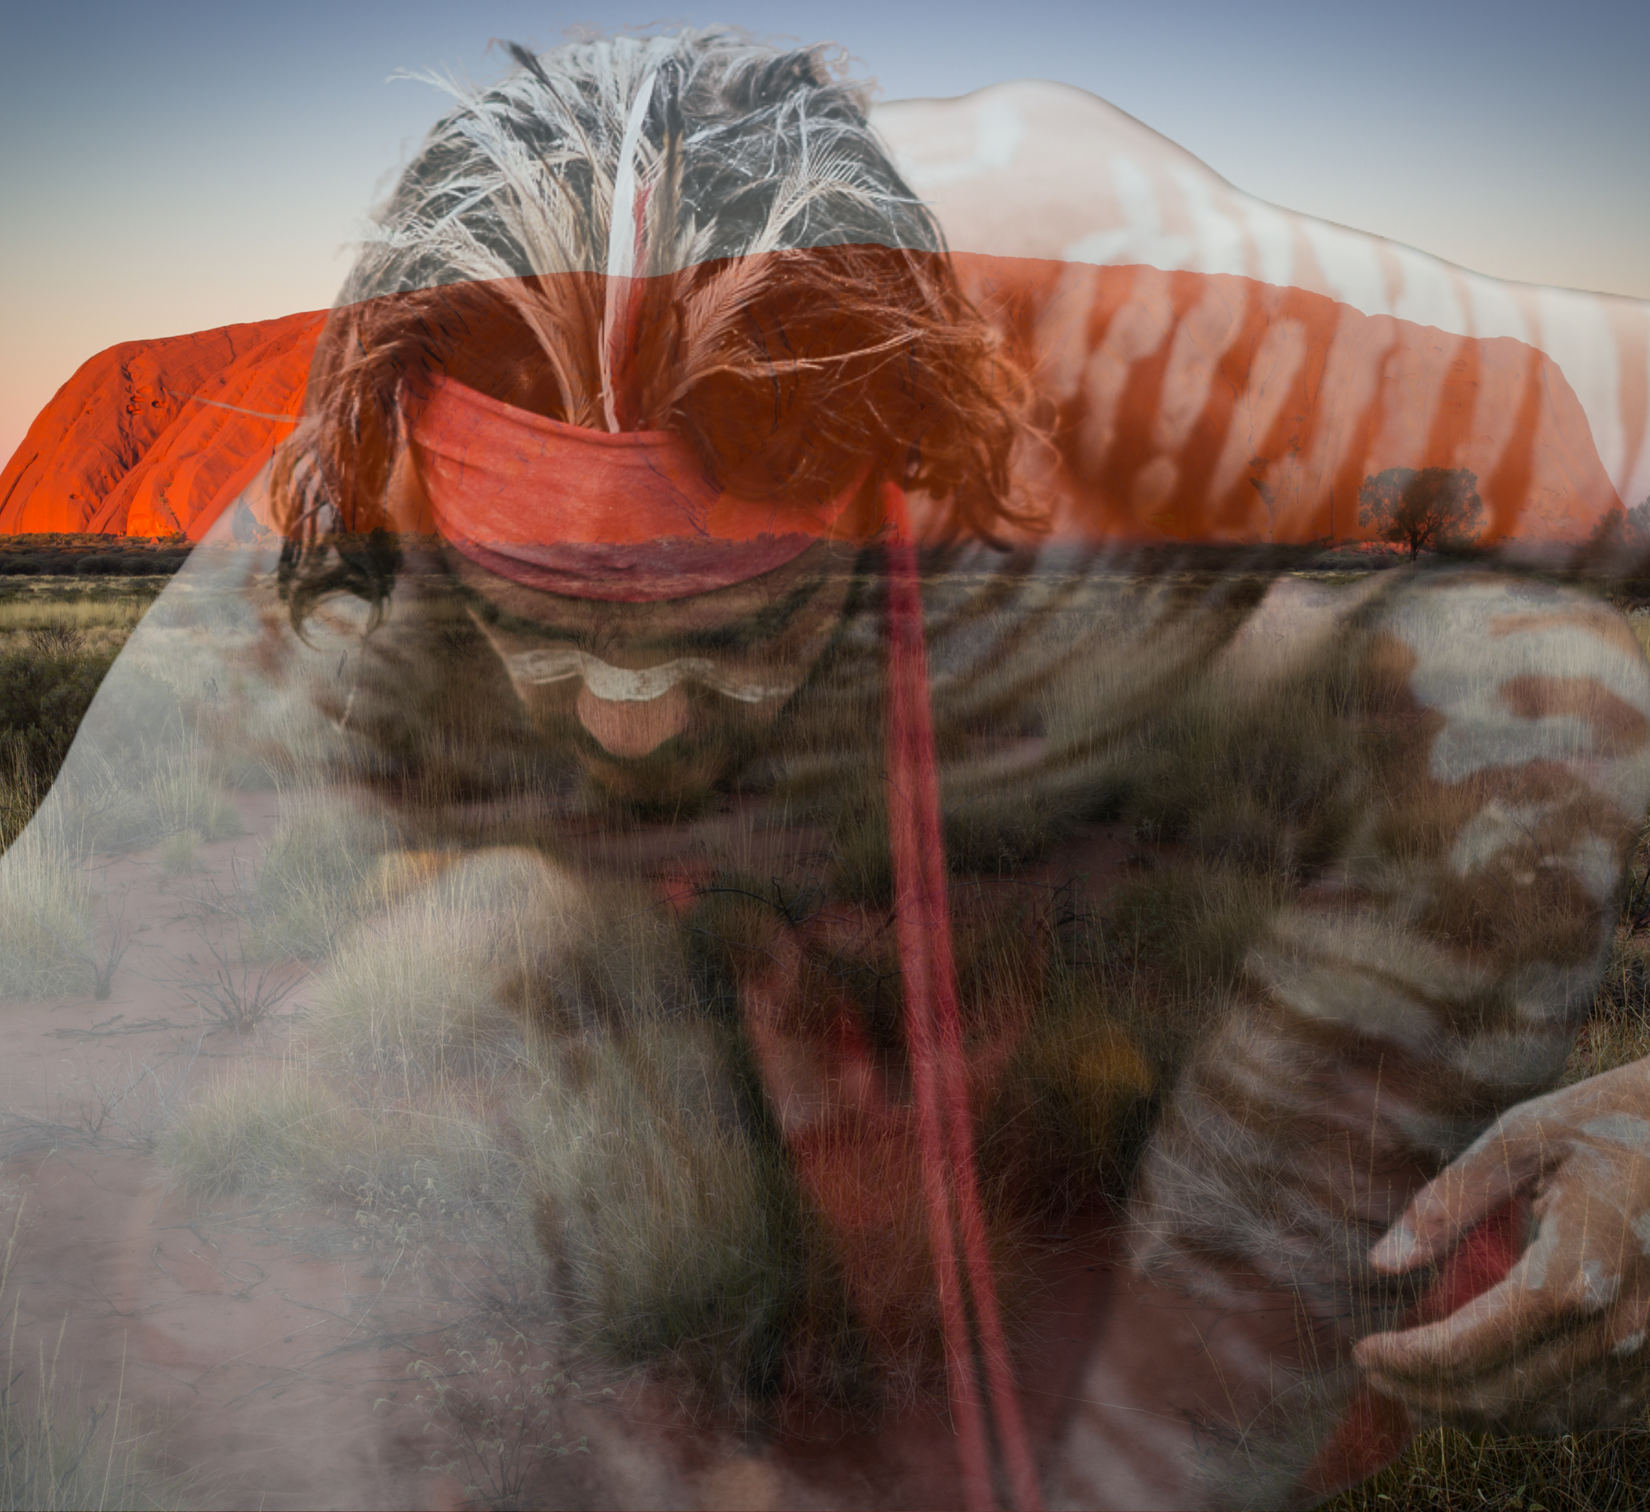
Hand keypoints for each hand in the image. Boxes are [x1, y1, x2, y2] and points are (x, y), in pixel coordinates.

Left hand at [1353, 1059, 1649, 1431]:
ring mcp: (1648, 1354)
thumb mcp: (1520, 1139)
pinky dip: (1528, 1409)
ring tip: (1416, 1388)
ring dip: (1473, 1411)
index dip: (1408, 1359)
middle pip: (1501, 1393)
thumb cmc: (1607, 1124)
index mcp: (1573, 1275)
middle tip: (1375, 1372)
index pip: (1469, 1348)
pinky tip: (1486, 1385)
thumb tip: (1384, 1262)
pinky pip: (1589, 1411)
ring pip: (1545, 1415)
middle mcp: (1618, 1329)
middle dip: (1427, 1392)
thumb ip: (1449, 1203)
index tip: (1363, 1350)